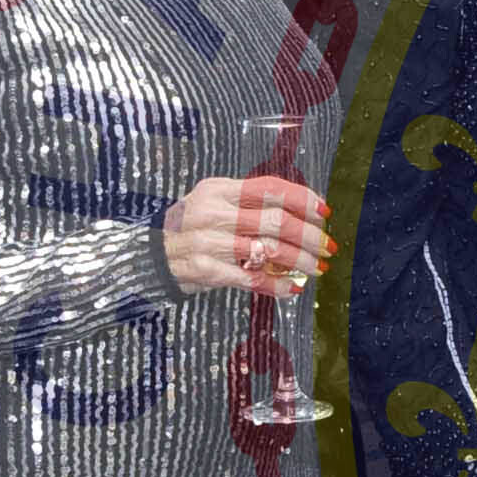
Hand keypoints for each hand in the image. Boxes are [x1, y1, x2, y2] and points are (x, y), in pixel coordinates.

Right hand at [159, 174, 331, 294]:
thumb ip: (248, 203)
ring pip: (269, 249)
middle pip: (276, 220)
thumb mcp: (212, 203)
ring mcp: (208, 242)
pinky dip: (278, 285)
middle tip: (328, 246)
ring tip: (318, 268)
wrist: (147, 258)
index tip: (325, 211)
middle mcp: (213, 213)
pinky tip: (293, 288)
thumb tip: (299, 212)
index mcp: (218, 190)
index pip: (269, 188)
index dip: (302, 199)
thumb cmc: (189, 229)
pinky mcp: (206, 270)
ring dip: (301, 260)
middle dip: (310, 235)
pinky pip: (252, 278)